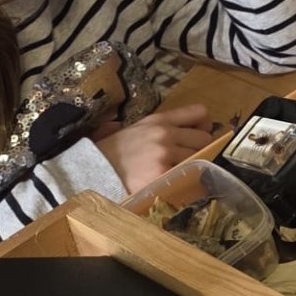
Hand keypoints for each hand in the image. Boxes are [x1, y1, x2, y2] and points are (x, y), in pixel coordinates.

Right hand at [94, 102, 213, 194]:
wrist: (91, 170)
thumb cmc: (111, 152)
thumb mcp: (134, 129)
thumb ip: (158, 127)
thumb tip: (183, 128)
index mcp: (158, 120)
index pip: (198, 112)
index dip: (204, 123)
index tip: (201, 131)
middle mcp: (165, 134)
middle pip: (204, 138)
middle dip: (200, 148)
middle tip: (190, 157)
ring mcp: (165, 154)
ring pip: (198, 157)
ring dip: (193, 165)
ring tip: (181, 172)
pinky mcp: (162, 174)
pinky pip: (186, 176)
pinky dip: (184, 181)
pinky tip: (176, 184)